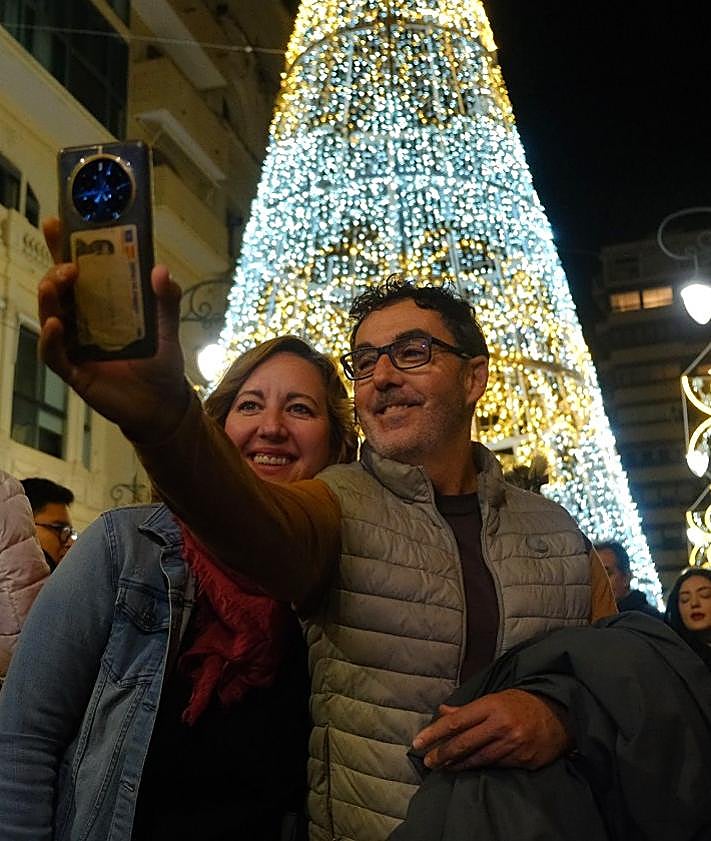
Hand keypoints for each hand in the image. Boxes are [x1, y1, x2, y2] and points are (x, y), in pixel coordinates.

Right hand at [38, 217, 189, 442]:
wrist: (164, 405)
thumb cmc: (161, 364)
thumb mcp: (168, 328)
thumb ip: (166, 300)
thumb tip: (161, 270)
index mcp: (102, 304)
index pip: (79, 271)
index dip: (64, 247)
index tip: (56, 223)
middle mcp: (84, 321)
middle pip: (60, 289)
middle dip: (57, 270)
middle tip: (70, 265)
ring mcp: (76, 346)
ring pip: (51, 316)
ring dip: (50, 298)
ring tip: (57, 284)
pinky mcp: (75, 371)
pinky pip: (53, 354)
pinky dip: (50, 339)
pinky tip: (54, 325)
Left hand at [412, 688, 572, 771]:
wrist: (560, 715)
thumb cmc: (523, 704)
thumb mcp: (496, 698)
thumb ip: (468, 709)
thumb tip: (442, 712)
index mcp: (491, 705)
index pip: (456, 721)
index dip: (434, 733)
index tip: (418, 742)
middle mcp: (501, 724)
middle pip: (464, 743)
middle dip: (442, 754)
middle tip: (427, 761)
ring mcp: (513, 744)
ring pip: (478, 759)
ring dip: (458, 764)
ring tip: (443, 767)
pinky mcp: (523, 759)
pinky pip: (495, 766)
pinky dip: (479, 768)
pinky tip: (468, 768)